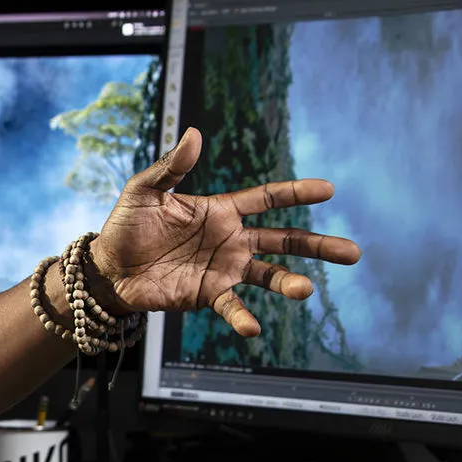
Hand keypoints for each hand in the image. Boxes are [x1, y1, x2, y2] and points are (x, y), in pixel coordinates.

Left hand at [89, 127, 361, 336]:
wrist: (107, 268)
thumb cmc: (126, 225)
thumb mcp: (144, 191)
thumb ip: (171, 167)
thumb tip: (193, 133)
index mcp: (221, 211)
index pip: (267, 199)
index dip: (296, 193)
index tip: (328, 190)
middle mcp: (231, 240)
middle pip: (284, 240)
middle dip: (318, 245)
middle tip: (353, 253)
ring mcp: (223, 269)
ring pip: (268, 275)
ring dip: (289, 283)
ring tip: (306, 290)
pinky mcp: (208, 294)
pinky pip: (231, 306)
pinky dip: (242, 316)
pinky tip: (251, 328)